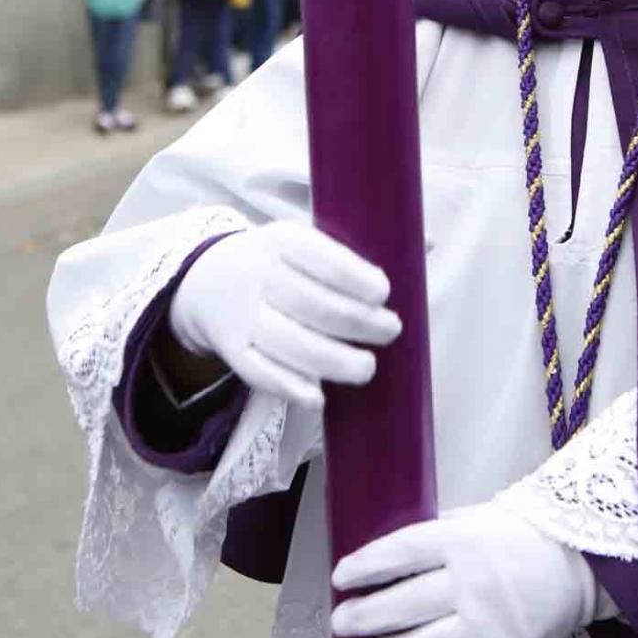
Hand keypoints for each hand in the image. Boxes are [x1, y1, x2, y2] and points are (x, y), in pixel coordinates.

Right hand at [168, 221, 399, 410]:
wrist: (209, 280)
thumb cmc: (283, 262)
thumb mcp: (312, 241)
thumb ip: (363, 247)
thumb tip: (428, 243)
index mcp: (283, 240)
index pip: (321, 258)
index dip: (356, 278)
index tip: (385, 292)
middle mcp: (259, 274)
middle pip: (311, 304)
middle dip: (357, 322)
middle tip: (391, 329)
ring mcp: (242, 315)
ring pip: (288, 343)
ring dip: (332, 361)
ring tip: (367, 368)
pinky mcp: (233, 349)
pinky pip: (258, 373)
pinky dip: (290, 388)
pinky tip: (320, 397)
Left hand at [331, 503, 596, 637]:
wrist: (577, 565)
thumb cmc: (520, 536)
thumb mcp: (476, 518)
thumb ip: (435, 531)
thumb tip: (386, 550)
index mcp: (461, 539)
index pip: (400, 552)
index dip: (365, 566)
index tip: (341, 577)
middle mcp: (470, 582)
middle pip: (403, 605)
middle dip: (363, 617)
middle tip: (339, 623)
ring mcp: (484, 623)